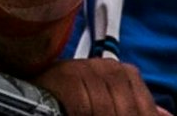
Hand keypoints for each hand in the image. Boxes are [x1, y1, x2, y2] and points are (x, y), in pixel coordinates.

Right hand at [31, 57, 170, 115]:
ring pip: (105, 108)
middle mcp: (107, 66)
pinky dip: (82, 113)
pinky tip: (75, 114)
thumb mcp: (109, 104)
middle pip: (126, 107)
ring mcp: (86, 68)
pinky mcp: (66, 76)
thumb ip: (136, 106)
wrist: (33, 90)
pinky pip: (82, 104)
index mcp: (124, 73)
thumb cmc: (74, 100)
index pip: (144, 105)